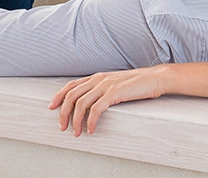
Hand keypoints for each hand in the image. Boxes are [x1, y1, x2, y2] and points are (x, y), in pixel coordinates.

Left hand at [50, 67, 166, 136]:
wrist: (156, 78)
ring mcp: (106, 85)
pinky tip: (91, 129)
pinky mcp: (114, 93)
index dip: (58, 97)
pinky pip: (96, 109)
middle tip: (62, 127)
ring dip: (76, 120)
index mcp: (97, 76)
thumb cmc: (138, 83)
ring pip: (80, 103)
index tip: (52, 108)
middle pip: (72, 96)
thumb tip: (92, 100)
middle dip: (63, 113)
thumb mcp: (116, 83)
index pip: (71, 85)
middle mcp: (99, 79)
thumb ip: (103, 88)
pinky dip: (90, 121)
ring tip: (76, 132)